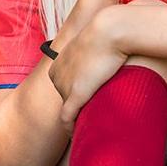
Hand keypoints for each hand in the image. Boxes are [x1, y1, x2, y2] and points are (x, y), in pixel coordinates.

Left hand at [48, 7, 128, 133]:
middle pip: (66, 99)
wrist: (109, 30)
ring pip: (69, 110)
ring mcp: (64, 85)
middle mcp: (56, 75)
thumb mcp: (92, 44)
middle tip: (93, 117)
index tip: (88, 105)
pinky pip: (67, 118)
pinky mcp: (75, 95)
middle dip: (77, 108)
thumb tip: (104, 59)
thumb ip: (91, 55)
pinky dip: (71, 128)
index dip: (76, 98)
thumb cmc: (107, 35)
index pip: (63, 88)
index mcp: (57, 65)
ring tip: (93, 123)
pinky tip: (78, 135)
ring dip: (78, 118)